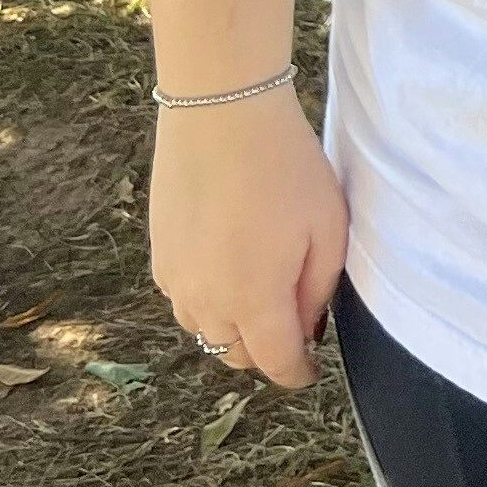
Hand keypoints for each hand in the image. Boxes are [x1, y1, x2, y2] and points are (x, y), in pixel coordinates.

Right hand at [148, 90, 348, 387]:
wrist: (221, 112)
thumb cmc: (285, 167)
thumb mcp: (328, 229)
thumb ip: (318, 291)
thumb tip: (306, 328)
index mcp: (254, 302)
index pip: (276, 364)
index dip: (297, 374)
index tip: (310, 371)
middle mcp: (206, 303)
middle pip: (236, 355)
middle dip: (266, 350)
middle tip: (292, 324)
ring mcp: (175, 281)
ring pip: (206, 331)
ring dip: (233, 327)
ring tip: (260, 295)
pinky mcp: (158, 256)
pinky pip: (184, 299)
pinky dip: (207, 299)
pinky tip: (228, 265)